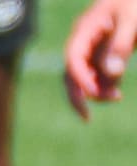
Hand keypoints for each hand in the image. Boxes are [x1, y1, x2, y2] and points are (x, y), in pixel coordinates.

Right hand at [64, 0, 136, 118]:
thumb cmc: (134, 1)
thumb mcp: (132, 19)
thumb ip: (120, 45)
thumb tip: (110, 73)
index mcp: (85, 30)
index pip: (73, 58)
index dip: (79, 78)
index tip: (92, 94)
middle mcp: (84, 42)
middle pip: (71, 74)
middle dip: (80, 94)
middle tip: (87, 117)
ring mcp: (92, 50)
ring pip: (85, 78)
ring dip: (96, 92)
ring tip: (116, 97)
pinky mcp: (103, 56)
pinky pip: (98, 77)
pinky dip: (105, 88)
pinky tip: (116, 93)